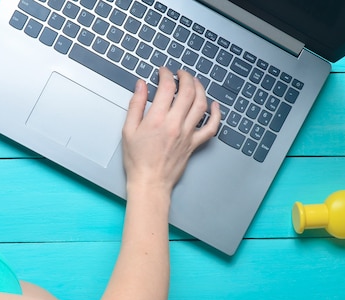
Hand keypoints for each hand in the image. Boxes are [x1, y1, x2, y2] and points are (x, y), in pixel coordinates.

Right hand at [121, 67, 220, 193]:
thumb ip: (135, 105)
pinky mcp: (194, 144)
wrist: (150, 182)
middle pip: (188, 92)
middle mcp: (175, 124)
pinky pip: (211, 127)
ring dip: (200, 89)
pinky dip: (216, 114)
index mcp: (157, 120)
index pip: (167, 88)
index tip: (163, 72)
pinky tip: (214, 105)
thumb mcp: (128, 130)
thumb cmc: (138, 160)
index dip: (166, 75)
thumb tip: (141, 85)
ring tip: (194, 82)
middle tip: (180, 73)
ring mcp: (188, 134)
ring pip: (201, 105)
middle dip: (185, 77)